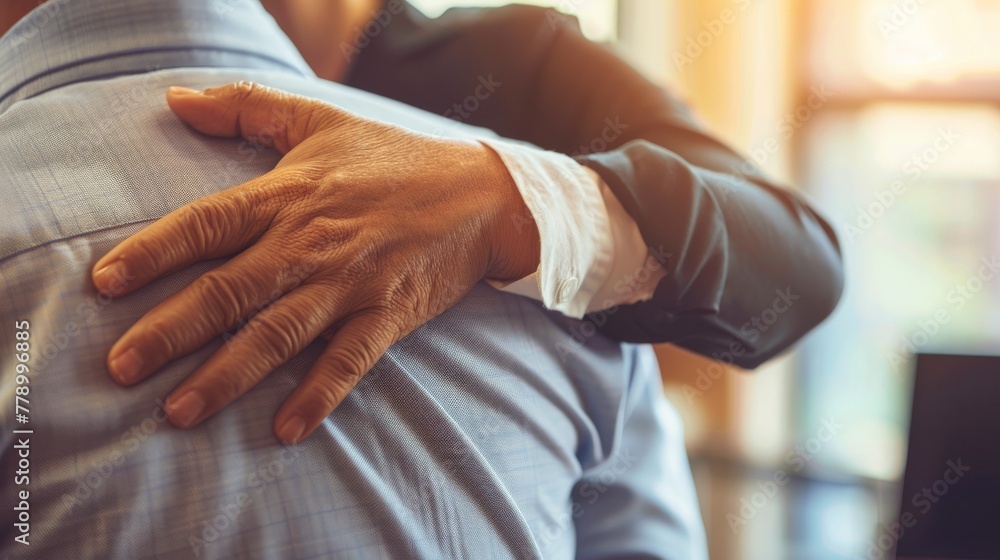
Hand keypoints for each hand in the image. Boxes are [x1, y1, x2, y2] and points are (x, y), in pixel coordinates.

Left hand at [93, 82, 539, 443]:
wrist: (481, 194)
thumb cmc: (393, 158)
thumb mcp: (319, 120)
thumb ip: (245, 107)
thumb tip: (175, 99)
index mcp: (289, 195)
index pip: (208, 224)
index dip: (154, 252)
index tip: (105, 284)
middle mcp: (311, 244)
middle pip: (229, 291)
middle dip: (170, 332)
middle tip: (120, 368)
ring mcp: (351, 284)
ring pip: (278, 334)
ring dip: (226, 375)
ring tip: (178, 411)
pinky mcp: (387, 315)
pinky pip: (348, 361)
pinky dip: (318, 395)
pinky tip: (285, 430)